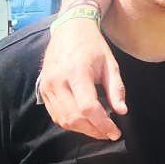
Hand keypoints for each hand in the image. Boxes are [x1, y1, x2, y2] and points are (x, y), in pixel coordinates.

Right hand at [39, 19, 126, 140]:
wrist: (69, 30)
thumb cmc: (93, 46)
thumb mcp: (110, 63)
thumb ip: (116, 88)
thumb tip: (122, 111)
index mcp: (77, 73)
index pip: (88, 107)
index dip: (102, 124)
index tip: (115, 132)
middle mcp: (58, 82)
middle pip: (74, 118)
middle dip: (94, 130)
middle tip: (109, 133)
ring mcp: (47, 87)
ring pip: (63, 120)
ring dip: (82, 130)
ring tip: (99, 129)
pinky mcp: (42, 90)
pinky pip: (55, 115)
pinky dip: (70, 123)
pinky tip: (84, 122)